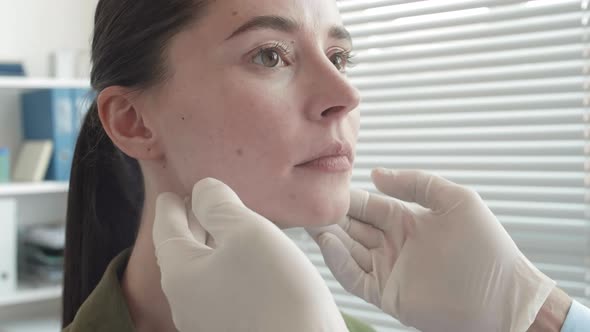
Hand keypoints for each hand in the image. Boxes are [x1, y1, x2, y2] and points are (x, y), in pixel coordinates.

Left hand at [153, 178, 347, 331]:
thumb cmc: (275, 292)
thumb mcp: (247, 233)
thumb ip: (219, 206)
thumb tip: (203, 190)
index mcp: (180, 275)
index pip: (166, 230)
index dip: (170, 206)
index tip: (171, 192)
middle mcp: (188, 301)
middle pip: (183, 251)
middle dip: (192, 223)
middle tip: (200, 202)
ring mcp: (210, 318)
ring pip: (204, 269)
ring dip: (212, 242)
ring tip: (227, 223)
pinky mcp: (235, 326)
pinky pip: (223, 286)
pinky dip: (229, 262)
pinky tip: (249, 255)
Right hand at [307, 168, 555, 331]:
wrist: (504, 296)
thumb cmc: (487, 246)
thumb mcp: (456, 200)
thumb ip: (417, 182)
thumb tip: (376, 174)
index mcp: (407, 220)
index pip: (368, 205)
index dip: (347, 196)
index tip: (324, 185)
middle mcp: (393, 244)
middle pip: (352, 226)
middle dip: (330, 215)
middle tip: (306, 202)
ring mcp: (389, 270)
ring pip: (348, 250)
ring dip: (329, 236)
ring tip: (310, 221)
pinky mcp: (387, 295)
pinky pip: (355, 278)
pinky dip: (339, 262)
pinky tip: (328, 245)